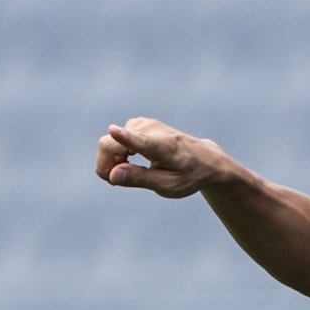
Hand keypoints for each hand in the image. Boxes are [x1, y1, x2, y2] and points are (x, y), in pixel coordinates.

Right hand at [95, 118, 226, 198]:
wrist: (204, 158)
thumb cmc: (187, 175)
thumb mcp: (168, 185)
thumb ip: (140, 179)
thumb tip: (113, 176)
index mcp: (162, 146)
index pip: (140, 141)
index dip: (124, 138)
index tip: (113, 131)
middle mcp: (150, 129)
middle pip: (110, 144)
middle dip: (106, 165)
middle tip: (117, 183)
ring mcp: (142, 123)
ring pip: (109, 142)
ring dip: (113, 161)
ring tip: (133, 173)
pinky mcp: (137, 123)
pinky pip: (114, 139)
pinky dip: (117, 153)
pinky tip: (130, 162)